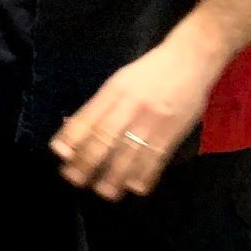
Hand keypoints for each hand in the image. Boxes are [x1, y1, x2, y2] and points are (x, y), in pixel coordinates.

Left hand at [50, 40, 222, 200]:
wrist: (191, 59)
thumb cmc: (151, 71)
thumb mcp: (120, 80)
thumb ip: (101, 104)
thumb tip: (75, 129)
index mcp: (113, 91)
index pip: (88, 117)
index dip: (71, 137)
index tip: (60, 154)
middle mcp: (130, 105)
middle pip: (104, 137)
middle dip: (87, 162)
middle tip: (75, 179)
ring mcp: (152, 119)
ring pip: (128, 152)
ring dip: (114, 176)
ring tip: (104, 192)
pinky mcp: (173, 130)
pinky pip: (156, 157)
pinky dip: (145, 174)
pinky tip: (135, 187)